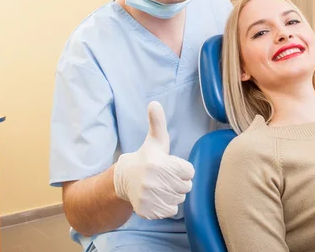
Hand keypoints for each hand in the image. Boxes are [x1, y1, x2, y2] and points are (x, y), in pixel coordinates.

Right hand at [113, 101, 194, 219]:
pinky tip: (157, 197)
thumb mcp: (154, 140)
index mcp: (159, 164)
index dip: (182, 169)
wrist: (125, 179)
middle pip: (186, 187)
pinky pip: (171, 211)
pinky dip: (167, 206)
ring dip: (174, 194)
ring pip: (179, 200)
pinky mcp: (147, 211)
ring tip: (161, 186)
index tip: (170, 165)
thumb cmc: (146, 158)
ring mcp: (149, 198)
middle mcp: (153, 182)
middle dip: (179, 182)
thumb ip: (157, 122)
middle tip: (165, 177)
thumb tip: (154, 103)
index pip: (190, 172)